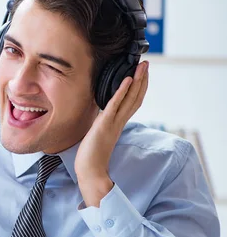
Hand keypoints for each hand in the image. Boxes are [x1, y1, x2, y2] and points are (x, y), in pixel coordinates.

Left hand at [75, 60, 148, 206]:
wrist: (90, 172)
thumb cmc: (91, 157)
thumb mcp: (98, 136)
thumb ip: (103, 126)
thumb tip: (102, 119)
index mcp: (118, 124)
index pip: (132, 103)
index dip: (138, 88)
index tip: (142, 74)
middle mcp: (119, 122)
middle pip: (136, 98)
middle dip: (142, 80)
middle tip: (146, 64)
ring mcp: (113, 123)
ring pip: (130, 99)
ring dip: (137, 81)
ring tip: (142, 66)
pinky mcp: (105, 125)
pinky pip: (114, 106)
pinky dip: (121, 92)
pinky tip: (126, 80)